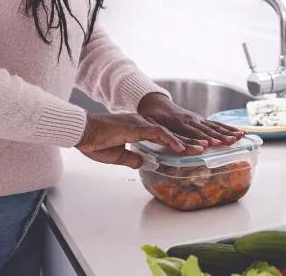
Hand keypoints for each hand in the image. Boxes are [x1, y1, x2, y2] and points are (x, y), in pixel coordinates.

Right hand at [75, 113, 203, 168]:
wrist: (81, 132)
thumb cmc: (94, 143)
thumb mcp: (117, 156)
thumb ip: (133, 159)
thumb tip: (147, 162)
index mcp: (137, 129)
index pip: (162, 137)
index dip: (176, 144)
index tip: (189, 151)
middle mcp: (141, 124)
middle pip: (170, 134)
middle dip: (188, 143)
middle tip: (204, 149)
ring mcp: (139, 123)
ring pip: (168, 133)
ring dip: (185, 142)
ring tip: (200, 149)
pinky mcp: (136, 126)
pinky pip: (158, 133)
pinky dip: (170, 141)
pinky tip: (181, 148)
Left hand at [138, 93, 242, 145]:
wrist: (155, 103)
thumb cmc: (151, 116)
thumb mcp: (149, 123)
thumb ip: (158, 132)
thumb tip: (168, 142)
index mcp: (177, 122)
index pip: (191, 132)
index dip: (201, 138)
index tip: (211, 143)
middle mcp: (190, 120)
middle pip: (207, 129)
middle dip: (219, 136)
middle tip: (231, 141)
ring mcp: (197, 119)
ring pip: (214, 126)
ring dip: (227, 132)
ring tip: (239, 137)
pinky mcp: (200, 120)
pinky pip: (216, 124)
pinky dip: (227, 128)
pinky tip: (238, 132)